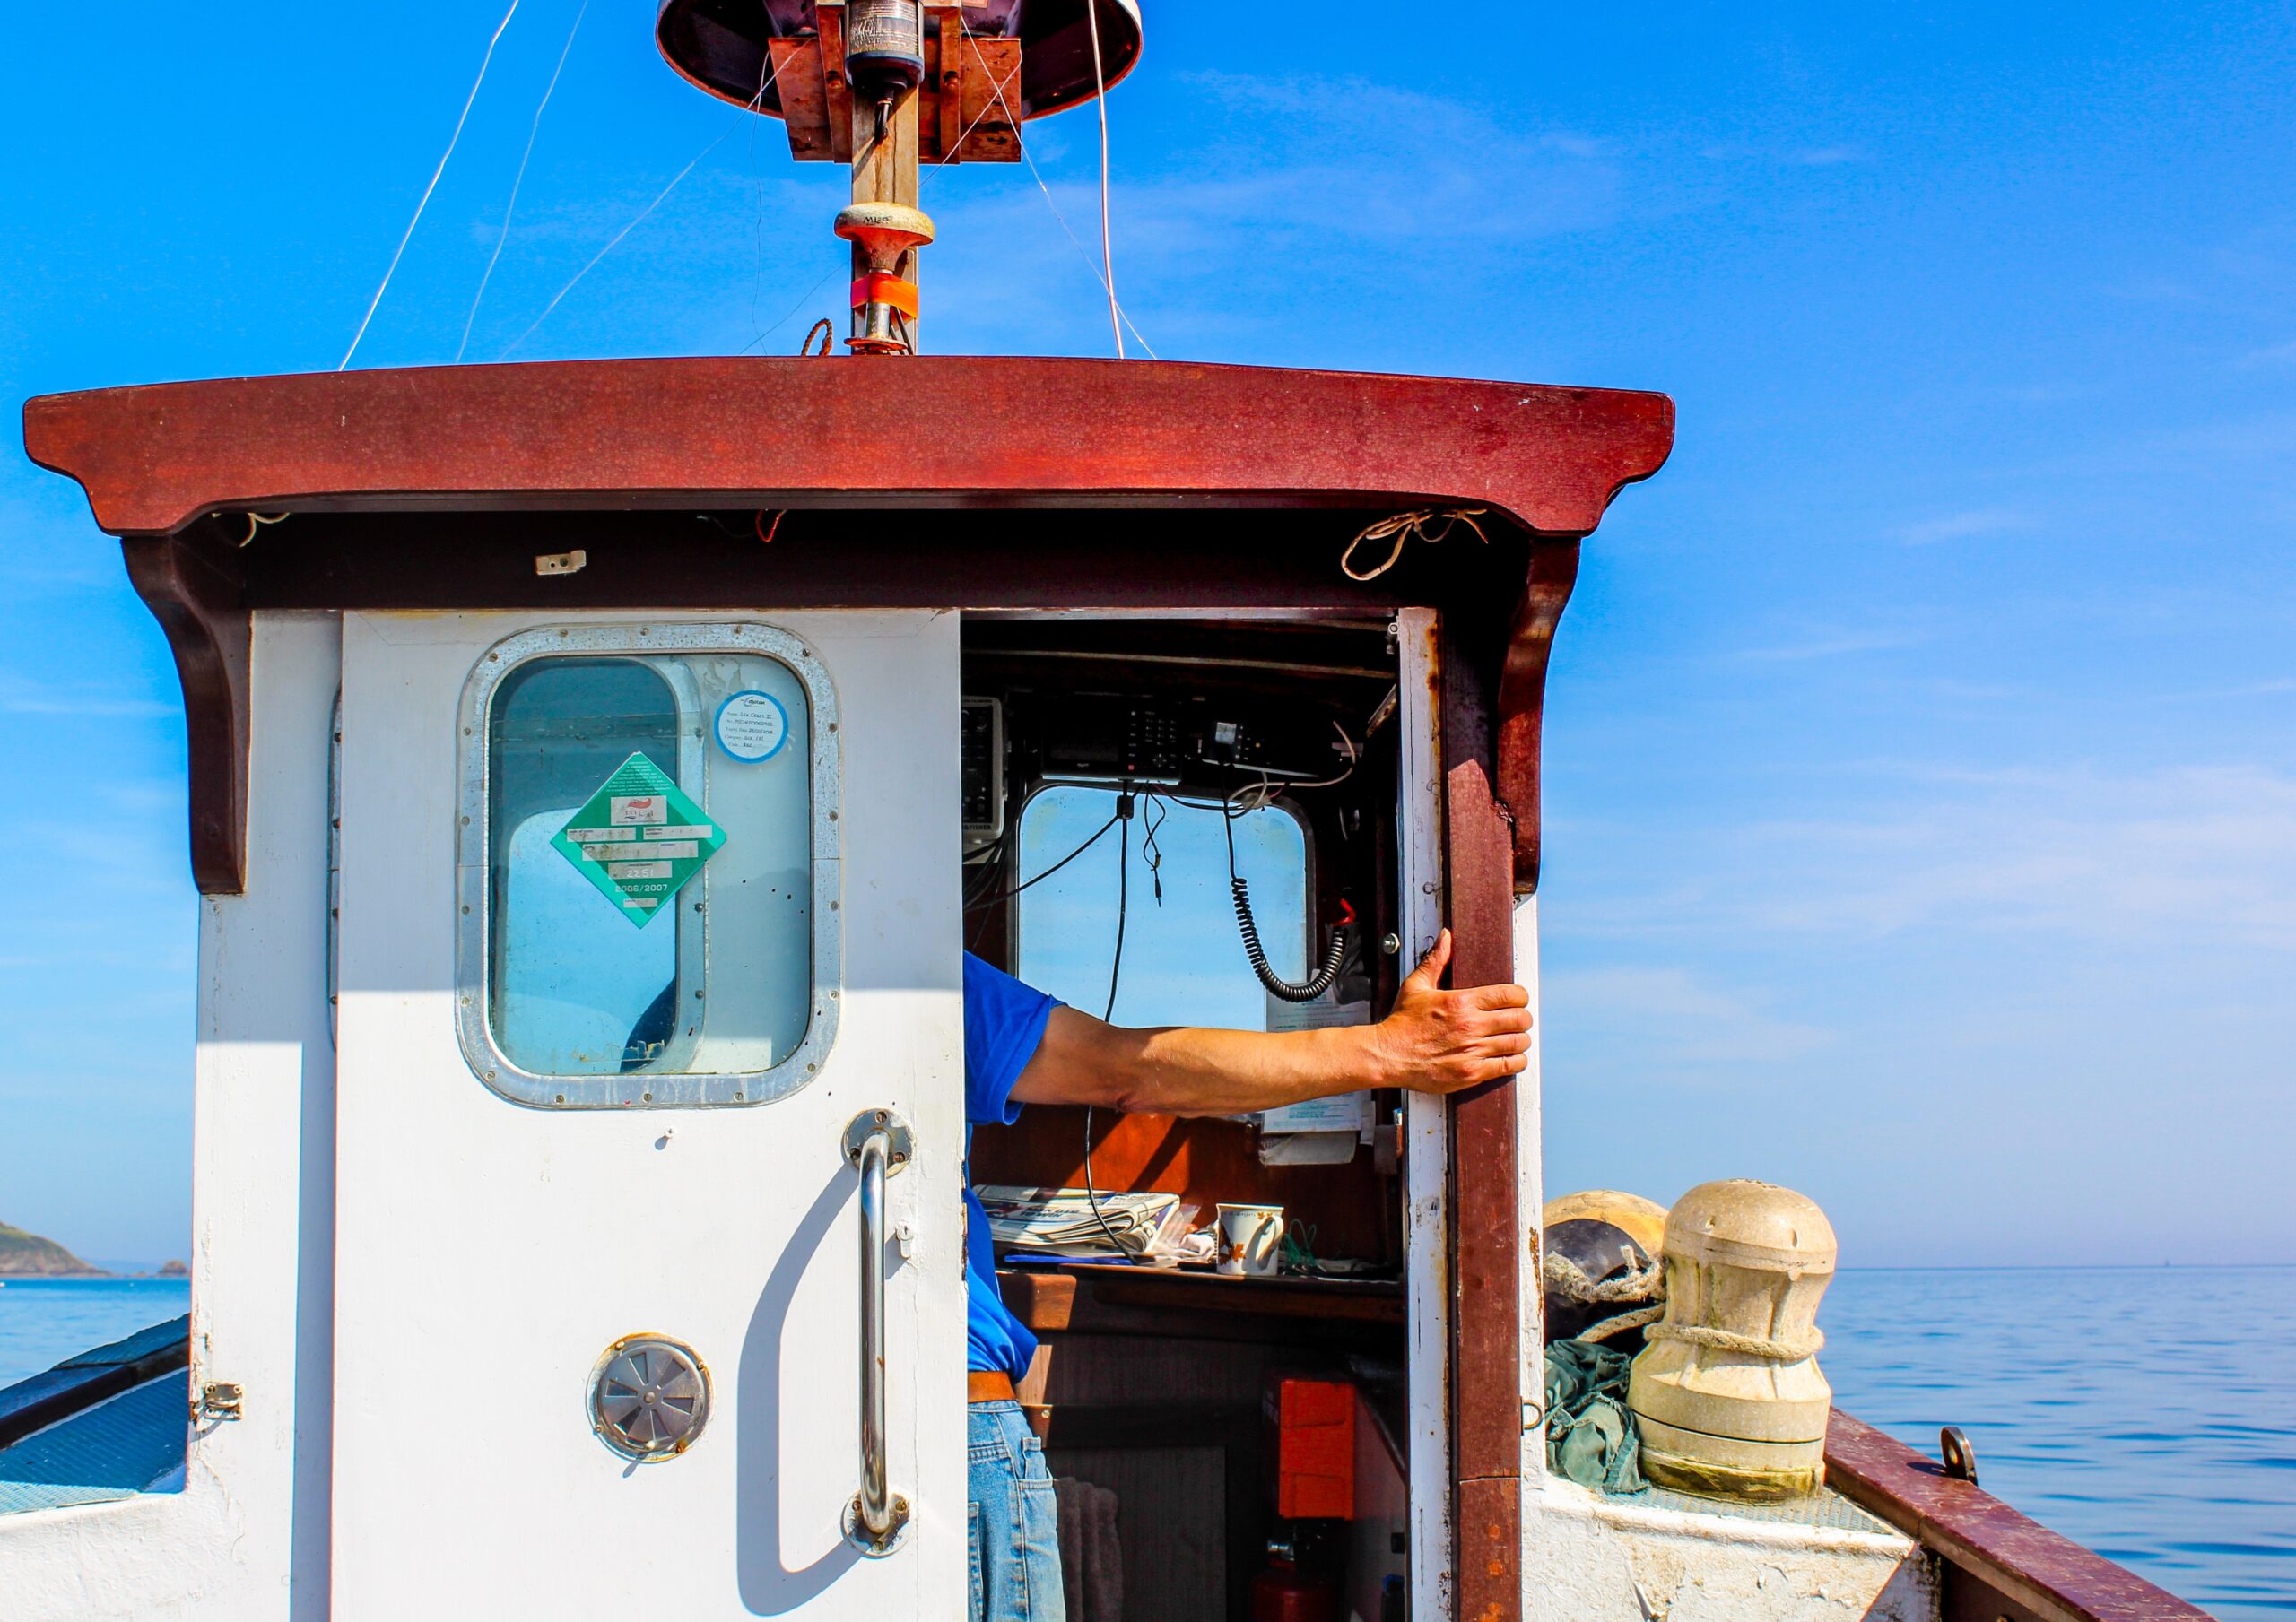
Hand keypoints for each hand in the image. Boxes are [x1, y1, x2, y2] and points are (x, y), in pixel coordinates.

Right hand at [1369, 930, 1532, 1093]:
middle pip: (1520, 1019)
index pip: (1510, 995)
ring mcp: (1473, 1051)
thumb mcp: (1416, 986)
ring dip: (1520, 1039)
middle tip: (1517, 1020)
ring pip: (1518, 1042)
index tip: (1517, 1000)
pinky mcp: (1472, 1073)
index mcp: (1462, 1002)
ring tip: (1514, 1038)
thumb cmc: (1402, 1023)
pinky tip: (1511, 1057)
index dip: (1520, 997)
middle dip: (1522, 1017)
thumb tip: (1446, 937)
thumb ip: (1436, 960)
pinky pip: (1509, 1066)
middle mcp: (1471, 1026)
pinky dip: (1516, 1061)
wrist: (1388, 1055)